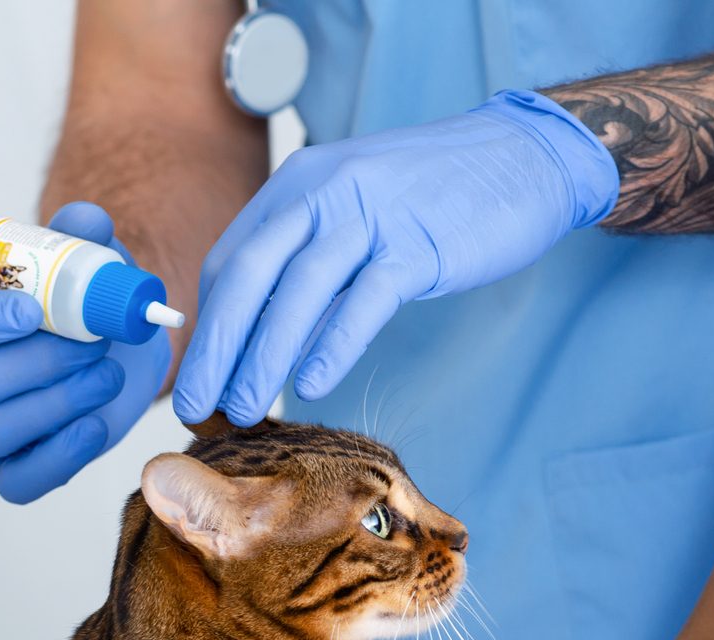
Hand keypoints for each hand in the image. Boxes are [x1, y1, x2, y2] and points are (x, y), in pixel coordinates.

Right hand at [0, 202, 171, 503]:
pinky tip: (95, 425)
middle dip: (36, 364)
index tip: (30, 312)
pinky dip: (58, 458)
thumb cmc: (88, 299)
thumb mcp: (89, 258)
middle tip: (92, 344)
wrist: (122, 346)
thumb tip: (87, 221)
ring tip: (106, 375)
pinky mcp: (14, 466)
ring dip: (55, 404)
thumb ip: (83, 233)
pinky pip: (16, 483)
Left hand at [173, 90, 618, 426]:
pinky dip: (332, 345)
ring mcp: (371, 216)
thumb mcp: (350, 206)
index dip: (207, 325)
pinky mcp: (418, 245)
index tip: (194, 377)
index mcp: (297, 185)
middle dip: (216, 349)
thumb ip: (303, 254)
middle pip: (250, 276)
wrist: (520, 157)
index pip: (230, 260)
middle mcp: (324, 191)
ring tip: (243, 409)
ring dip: (264, 358)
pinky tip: (311, 383)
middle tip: (194, 406)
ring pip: (300, 292)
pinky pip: (364, 301)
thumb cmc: (429, 195)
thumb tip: (256, 328)